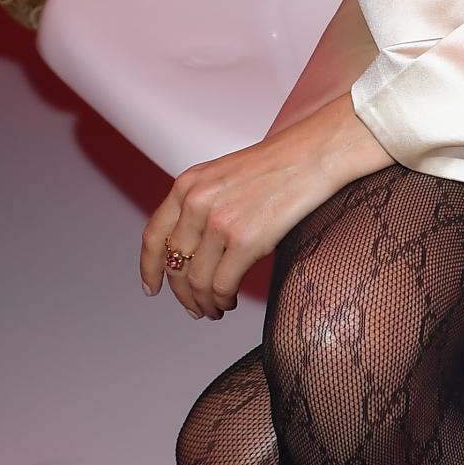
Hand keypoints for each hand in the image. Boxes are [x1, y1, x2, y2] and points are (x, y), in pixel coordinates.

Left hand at [141, 96, 389, 318]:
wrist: (314, 154)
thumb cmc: (280, 165)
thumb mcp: (224, 175)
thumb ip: (203, 204)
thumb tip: (196, 249)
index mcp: (187, 184)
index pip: (153, 235)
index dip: (149, 268)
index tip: (152, 287)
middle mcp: (196, 202)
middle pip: (174, 263)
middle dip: (182, 294)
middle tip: (195, 308)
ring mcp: (219, 222)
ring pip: (196, 280)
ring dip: (204, 302)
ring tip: (215, 309)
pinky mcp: (245, 240)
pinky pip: (222, 285)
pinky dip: (222, 300)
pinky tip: (231, 302)